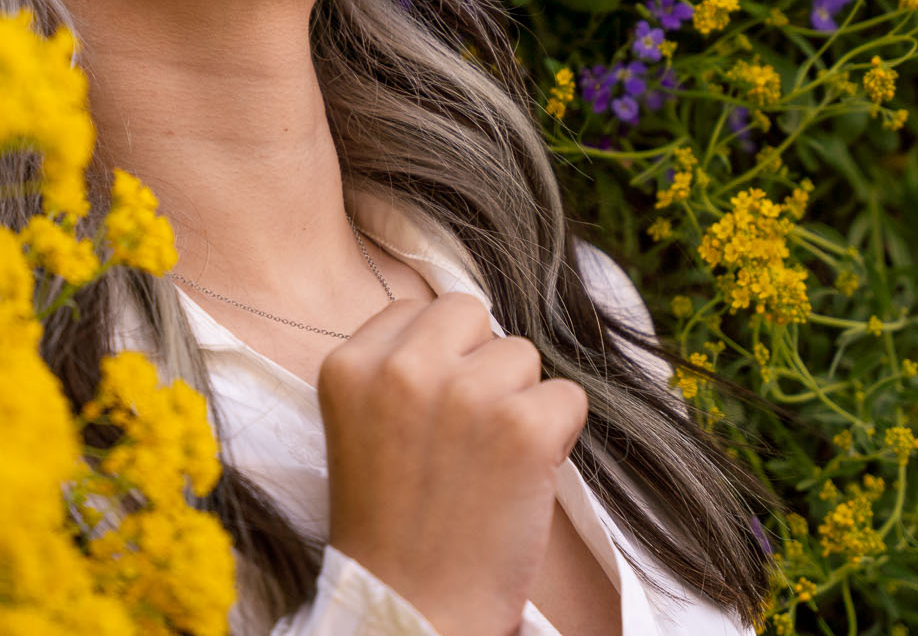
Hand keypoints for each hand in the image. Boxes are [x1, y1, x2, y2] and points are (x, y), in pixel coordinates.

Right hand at [316, 291, 589, 635]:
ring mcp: (465, 394)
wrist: (412, 609)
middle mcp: (403, 369)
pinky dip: (558, 437)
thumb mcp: (360, 426)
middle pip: (469, 313)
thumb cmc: (391, 527)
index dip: (437, 358)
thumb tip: (470, 328)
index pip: (415, 311)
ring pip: (521, 354)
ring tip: (489, 464)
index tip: (431, 414)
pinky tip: (521, 479)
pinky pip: (567, 397)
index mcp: (349, 366)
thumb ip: (397, 369)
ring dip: (519, 402)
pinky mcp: (523, 428)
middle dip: (479, 361)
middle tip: (469, 431)